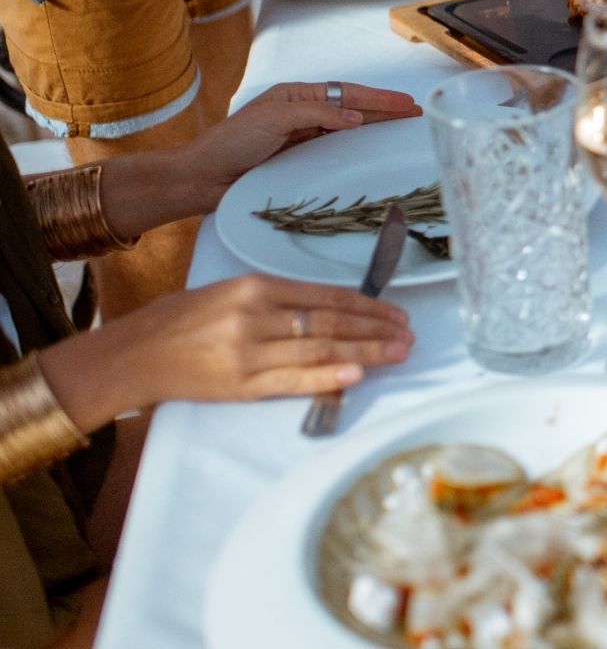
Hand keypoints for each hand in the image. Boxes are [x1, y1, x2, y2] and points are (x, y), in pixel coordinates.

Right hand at [39, 275, 413, 431]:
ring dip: (366, 351)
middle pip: (331, 320)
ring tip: (398, 353)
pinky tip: (357, 374)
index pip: (328, 296)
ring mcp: (249, 350)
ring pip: (320, 347)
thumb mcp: (232, 294)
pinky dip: (328, 376)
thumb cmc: (184, 321)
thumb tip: (334, 310)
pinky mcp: (240, 383)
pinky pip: (293, 379)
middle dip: (376, 329)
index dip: (369, 306)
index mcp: (257, 288)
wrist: (134, 353)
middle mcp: (256, 315)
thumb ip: (280, 300)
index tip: (397, 314)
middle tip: (409, 335)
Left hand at [181, 82, 421, 205]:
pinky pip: (336, 153)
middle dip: (384, 110)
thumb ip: (318, 114)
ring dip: (375, 129)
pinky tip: (372, 154)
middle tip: (414, 112)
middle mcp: (303, 115)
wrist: (202, 177)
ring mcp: (303, 140)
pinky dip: (357, 151)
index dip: (378, 98)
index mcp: (296, 96)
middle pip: (353, 109)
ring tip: (403, 129)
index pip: (346, 93)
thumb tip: (356, 118)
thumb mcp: (275, 118)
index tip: (406, 102)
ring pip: (348, 131)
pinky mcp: (300, 163)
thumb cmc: (231, 143)